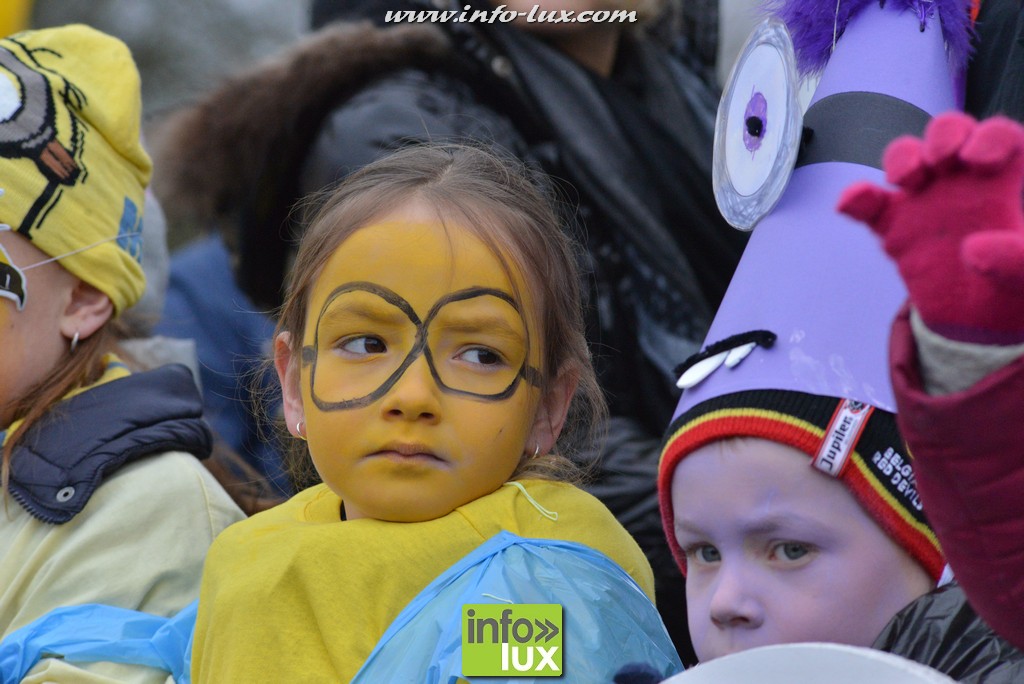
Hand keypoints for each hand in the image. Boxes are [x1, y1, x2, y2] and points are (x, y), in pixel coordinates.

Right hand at [838, 112, 1023, 343]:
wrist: (978, 320)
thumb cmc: (1012, 290)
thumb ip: (1016, 263)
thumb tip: (973, 249)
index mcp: (1000, 185)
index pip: (1001, 137)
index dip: (991, 136)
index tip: (979, 160)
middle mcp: (961, 184)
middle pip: (949, 133)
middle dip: (942, 135)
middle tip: (941, 161)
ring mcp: (924, 203)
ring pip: (907, 157)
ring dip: (902, 158)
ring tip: (905, 181)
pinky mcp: (894, 229)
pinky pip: (868, 206)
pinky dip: (855, 199)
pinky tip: (849, 204)